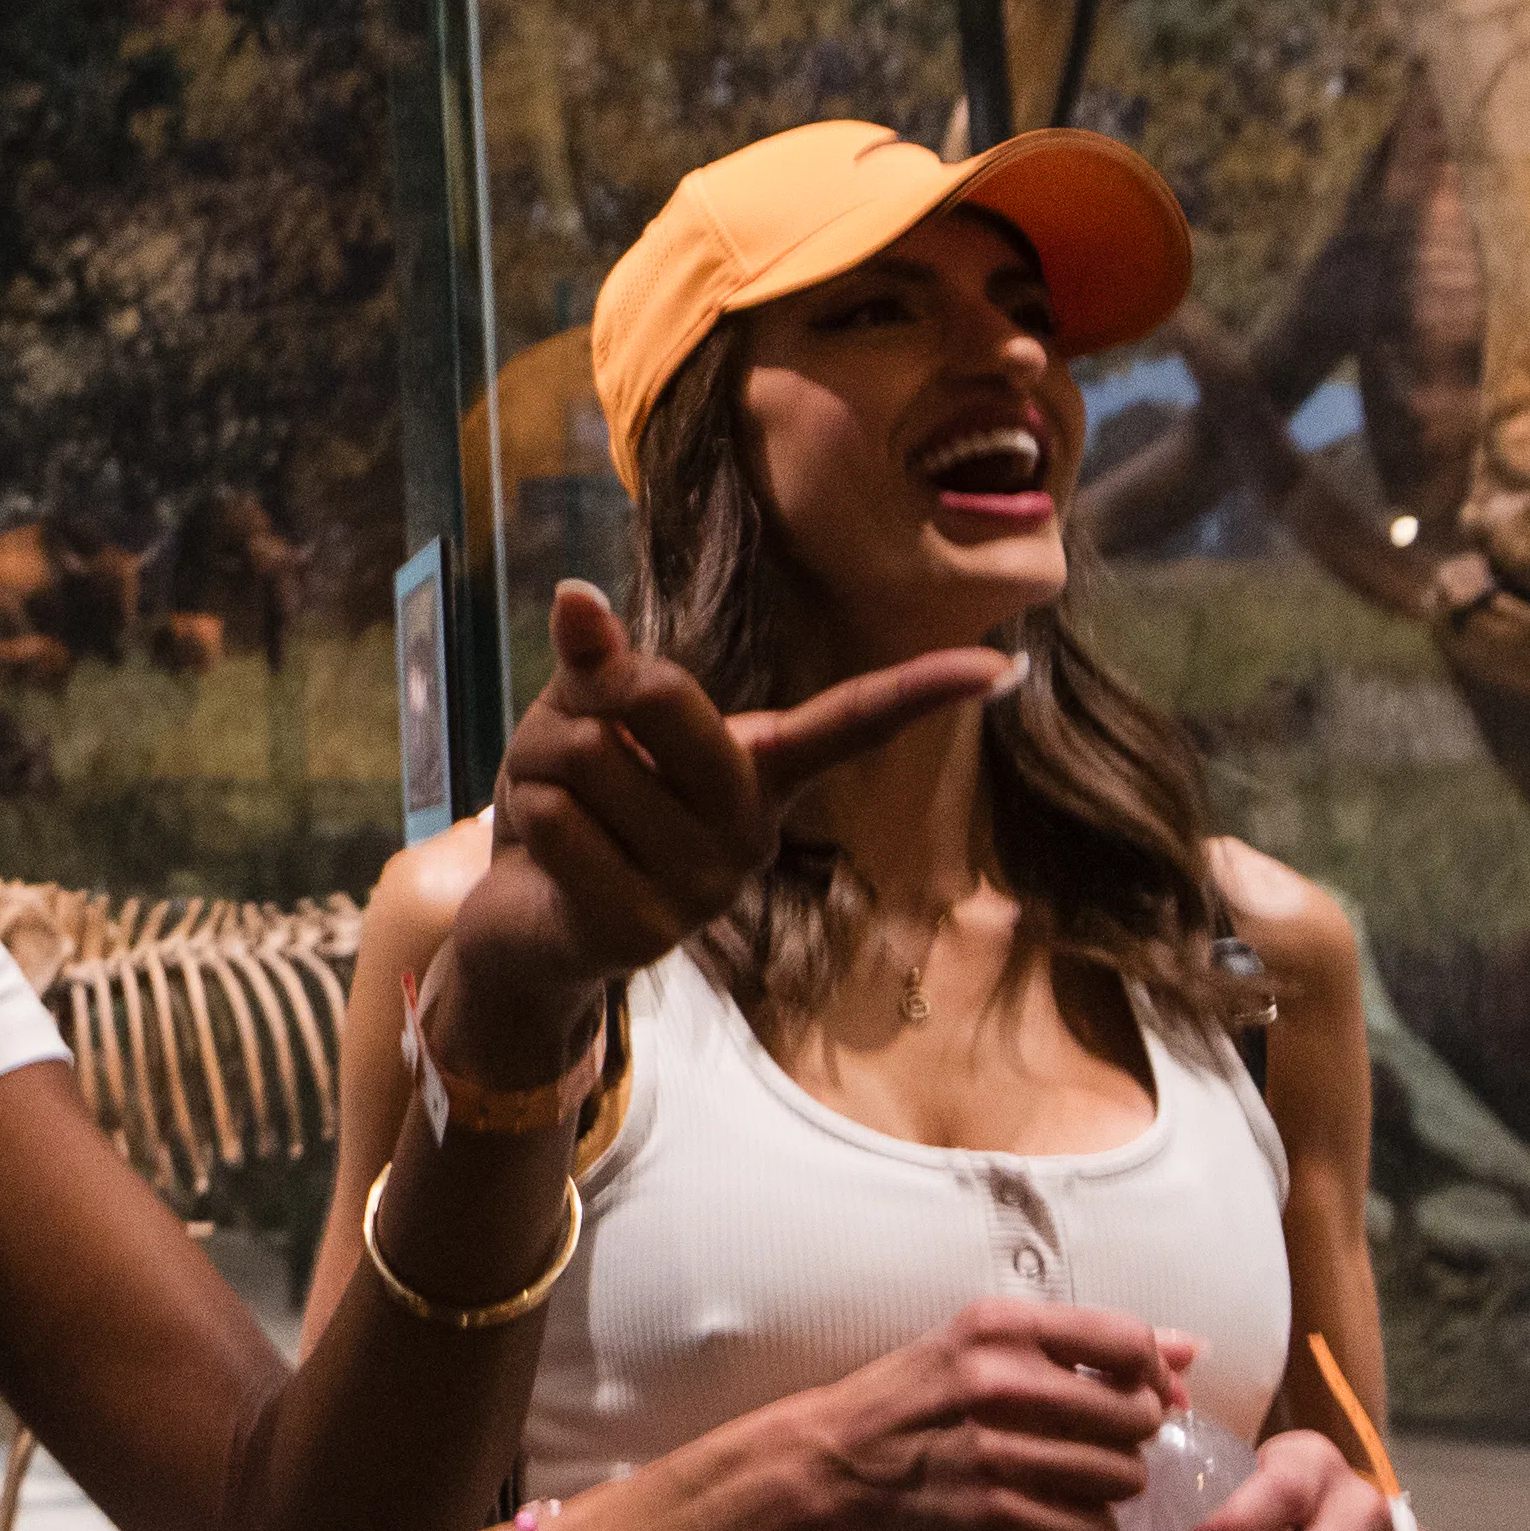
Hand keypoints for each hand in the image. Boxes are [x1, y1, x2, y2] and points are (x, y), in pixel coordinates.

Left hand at [418, 587, 1018, 1088]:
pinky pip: (563, 821)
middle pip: (661, 695)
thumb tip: (576, 598)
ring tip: (559, 806)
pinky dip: (529, 814)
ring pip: (589, 756)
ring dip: (541, 765)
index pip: (849, 723)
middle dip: (589, 697)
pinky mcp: (646, 933)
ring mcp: (705, 889)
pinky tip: (543, 855)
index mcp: (760, 768)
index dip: (920, 692)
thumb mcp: (585, 716)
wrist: (528, 922)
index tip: (1001, 667)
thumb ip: (598, 662)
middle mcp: (752, 831)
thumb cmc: (576, 798)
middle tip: (576, 744)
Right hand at [761, 1294, 1187, 1530]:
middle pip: (1136, 1416)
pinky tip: (1062, 1508)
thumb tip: (1192, 1351)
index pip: (1128, 1341)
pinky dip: (1091, 1526)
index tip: (1146, 1390)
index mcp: (1002, 1327)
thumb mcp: (992, 1340)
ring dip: (1116, 1483)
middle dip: (1137, 1434)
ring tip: (1081, 1474)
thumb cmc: (928, 1389)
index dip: (1155, 1372)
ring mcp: (997, 1454)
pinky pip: (1093, 1528)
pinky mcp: (995, 1515)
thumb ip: (1090, 1342)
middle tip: (1108, 1439)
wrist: (846, 1455)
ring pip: (1123, 1477)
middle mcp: (1000, 1384)